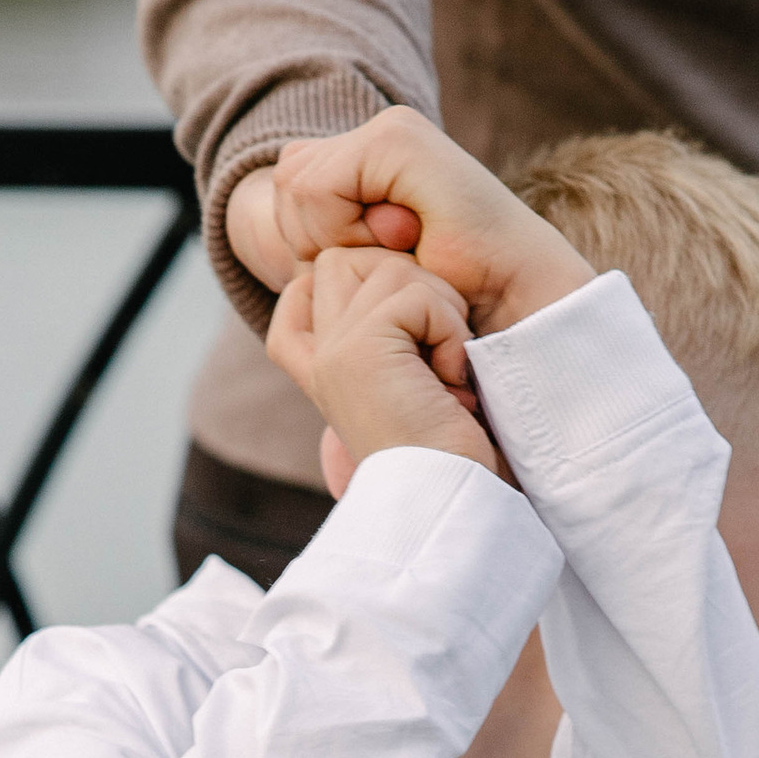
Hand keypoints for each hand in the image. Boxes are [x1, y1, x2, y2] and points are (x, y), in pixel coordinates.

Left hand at [236, 107, 591, 329]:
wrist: (512, 304)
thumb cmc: (451, 301)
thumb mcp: (372, 269)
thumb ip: (329, 234)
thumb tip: (281, 207)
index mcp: (374, 156)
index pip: (289, 186)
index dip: (311, 241)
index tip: (377, 261)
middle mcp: (381, 132)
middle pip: (285, 182)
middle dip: (317, 239)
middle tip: (388, 256)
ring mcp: (390, 129)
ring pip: (295, 186)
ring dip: (334, 239)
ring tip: (398, 250)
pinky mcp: (395, 140)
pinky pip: (316, 190)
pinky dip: (344, 231)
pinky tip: (399, 242)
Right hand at [266, 241, 500, 481]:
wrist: (444, 500)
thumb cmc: (443, 447)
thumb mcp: (404, 378)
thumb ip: (387, 330)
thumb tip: (403, 266)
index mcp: (313, 363)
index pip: (309, 279)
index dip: (364, 279)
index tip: (409, 332)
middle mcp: (314, 353)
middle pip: (346, 257)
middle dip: (407, 284)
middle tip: (434, 345)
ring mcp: (331, 349)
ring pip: (390, 268)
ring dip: (440, 311)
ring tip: (445, 371)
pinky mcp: (359, 347)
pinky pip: (416, 295)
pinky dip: (449, 331)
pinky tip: (449, 381)